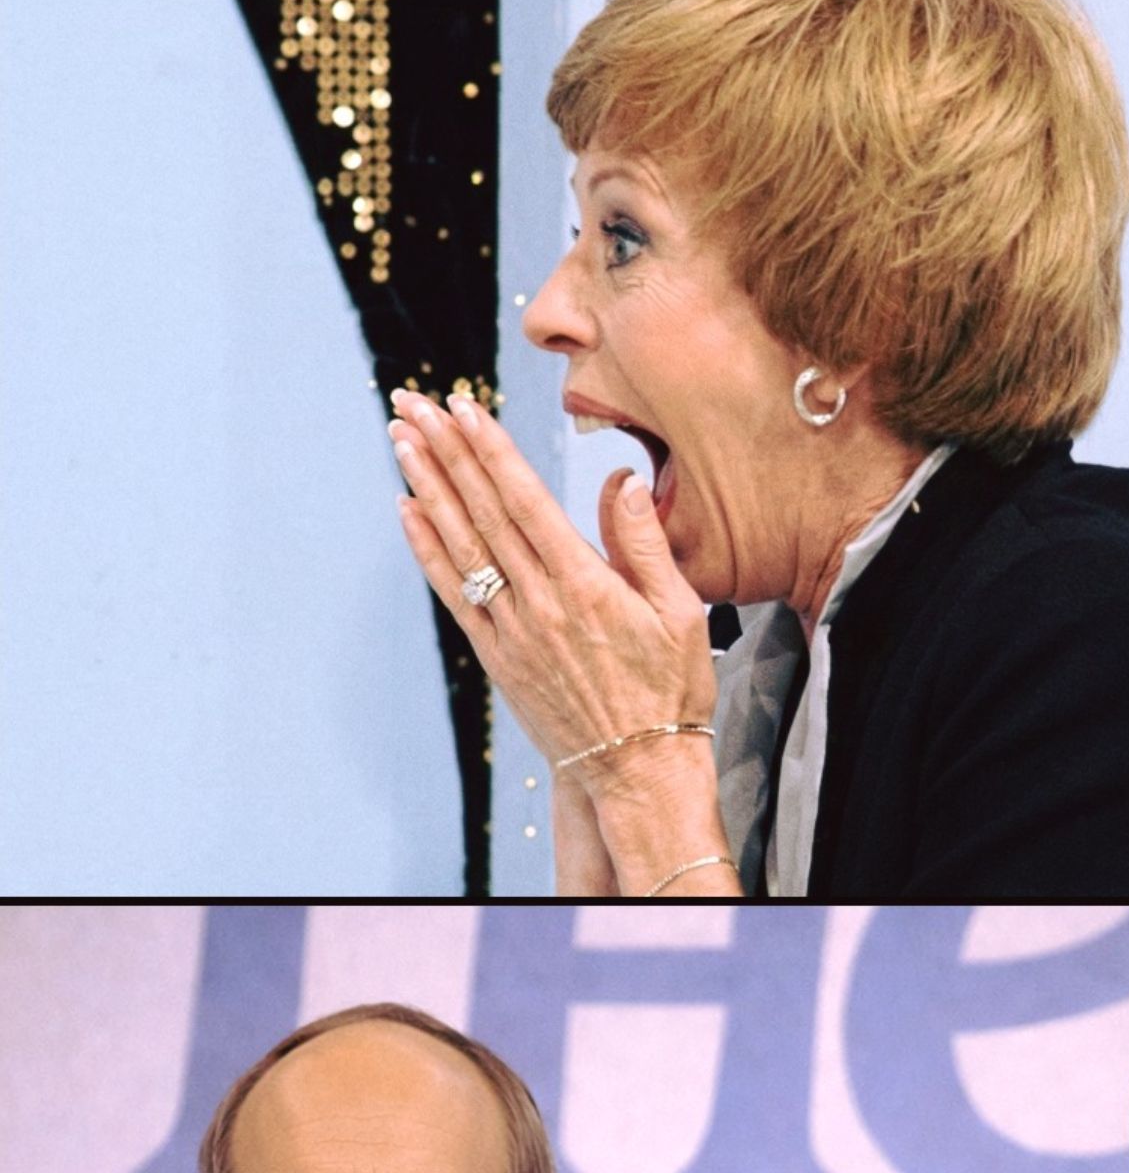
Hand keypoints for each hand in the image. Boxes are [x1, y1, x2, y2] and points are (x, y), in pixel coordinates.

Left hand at [388, 390, 717, 790]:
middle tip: (413, 402)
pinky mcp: (499, 659)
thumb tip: (623, 481)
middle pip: (483, 512)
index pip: (526, 501)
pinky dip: (428, 551)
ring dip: (428, 487)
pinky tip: (409, 511)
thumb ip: (646, 545)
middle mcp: (541, 604)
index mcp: (588, 586)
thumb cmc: (672, 691)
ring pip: (462, 546)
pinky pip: (455, 595)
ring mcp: (514, 632)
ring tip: (401, 439)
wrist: (640, 770)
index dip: (490, 450)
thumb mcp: (683, 613)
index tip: (464, 407)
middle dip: (446, 451)